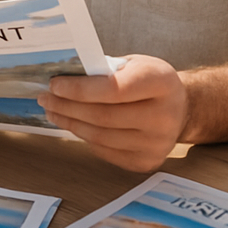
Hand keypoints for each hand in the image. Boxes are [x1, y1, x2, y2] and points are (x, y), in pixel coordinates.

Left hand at [37, 55, 187, 171]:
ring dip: (70, 122)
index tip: (55, 85)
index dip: (80, 89)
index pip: (113, 89)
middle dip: (67, 106)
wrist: (182, 109)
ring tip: (53, 110)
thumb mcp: (134, 64)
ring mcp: (156, 144)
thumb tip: (64, 79)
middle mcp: (163, 117)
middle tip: (45, 97)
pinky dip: (85, 137)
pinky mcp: (147, 162)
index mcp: (161, 83)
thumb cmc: (150, 81)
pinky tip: (74, 124)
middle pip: (103, 116)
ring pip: (100, 136)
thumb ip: (105, 70)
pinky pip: (105, 151)